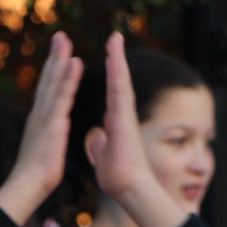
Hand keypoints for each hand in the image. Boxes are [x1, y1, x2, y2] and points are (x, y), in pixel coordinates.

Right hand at [0, 30, 82, 226]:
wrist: (27, 187)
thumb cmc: (35, 178)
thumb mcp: (42, 154)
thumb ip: (45, 142)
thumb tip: (46, 142)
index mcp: (39, 122)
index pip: (47, 92)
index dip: (51, 73)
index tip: (57, 56)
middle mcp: (39, 115)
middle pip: (47, 80)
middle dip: (54, 58)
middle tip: (60, 36)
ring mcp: (45, 118)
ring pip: (53, 83)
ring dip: (60, 60)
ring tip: (66, 40)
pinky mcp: (52, 124)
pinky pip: (62, 97)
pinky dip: (68, 79)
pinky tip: (75, 64)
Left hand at [86, 32, 154, 203]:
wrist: (129, 188)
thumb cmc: (118, 177)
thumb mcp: (103, 155)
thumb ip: (101, 143)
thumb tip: (97, 135)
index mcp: (116, 122)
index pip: (112, 94)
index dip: (111, 76)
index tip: (110, 59)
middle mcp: (122, 115)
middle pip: (119, 82)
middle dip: (117, 59)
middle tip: (115, 37)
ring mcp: (125, 115)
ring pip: (121, 81)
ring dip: (118, 59)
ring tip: (114, 38)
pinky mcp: (125, 118)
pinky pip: (120, 90)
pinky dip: (117, 72)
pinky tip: (114, 56)